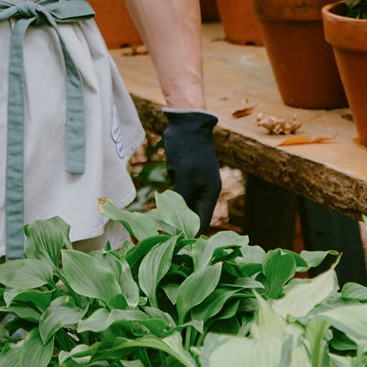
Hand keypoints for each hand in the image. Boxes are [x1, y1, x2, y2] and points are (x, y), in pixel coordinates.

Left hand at [162, 109, 220, 231]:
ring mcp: (194, 181)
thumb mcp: (184, 177)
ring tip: (155, 223)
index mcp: (210, 192)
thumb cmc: (188, 149)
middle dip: (177, 223)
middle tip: (160, 235)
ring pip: (182, 203)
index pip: (202, 222)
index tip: (174, 244)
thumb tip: (175, 221)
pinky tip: (157, 202)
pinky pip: (176, 192)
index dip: (189, 233)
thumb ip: (182, 199)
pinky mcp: (183, 174)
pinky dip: (168, 197)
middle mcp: (204, 189)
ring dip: (171, 210)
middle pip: (192, 214)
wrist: (186, 122)